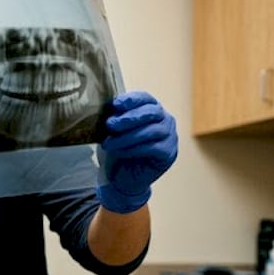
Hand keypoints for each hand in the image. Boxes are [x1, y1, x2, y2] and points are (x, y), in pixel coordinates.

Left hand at [96, 90, 177, 213]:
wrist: (123, 176)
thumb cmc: (119, 149)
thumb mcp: (114, 131)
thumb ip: (114, 118)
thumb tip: (103, 109)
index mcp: (151, 109)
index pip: (145, 98)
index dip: (131, 99)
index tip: (115, 104)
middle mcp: (164, 120)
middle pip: (152, 112)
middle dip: (129, 118)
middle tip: (110, 124)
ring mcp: (170, 136)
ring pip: (151, 131)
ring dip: (127, 137)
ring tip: (108, 143)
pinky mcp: (168, 153)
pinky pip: (153, 148)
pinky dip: (133, 149)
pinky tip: (119, 152)